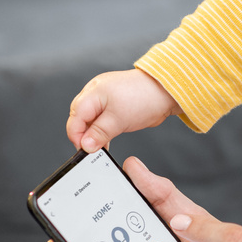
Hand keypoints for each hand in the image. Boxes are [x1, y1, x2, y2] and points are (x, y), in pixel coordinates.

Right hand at [66, 69, 180, 151]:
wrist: (166, 92)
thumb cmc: (145, 97)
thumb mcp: (118, 120)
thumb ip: (99, 133)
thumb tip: (85, 145)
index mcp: (93, 92)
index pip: (75, 117)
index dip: (77, 135)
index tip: (84, 150)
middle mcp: (95, 92)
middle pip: (80, 117)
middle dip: (83, 135)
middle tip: (92, 150)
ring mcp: (104, 98)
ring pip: (90, 119)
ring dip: (93, 134)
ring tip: (100, 147)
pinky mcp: (113, 104)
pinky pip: (100, 119)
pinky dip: (101, 131)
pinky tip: (105, 141)